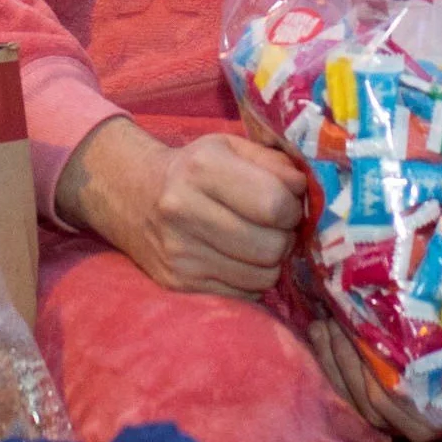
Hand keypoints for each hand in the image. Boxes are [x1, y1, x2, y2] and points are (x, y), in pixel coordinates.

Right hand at [56, 118, 304, 295]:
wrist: (132, 196)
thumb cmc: (195, 169)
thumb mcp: (231, 148)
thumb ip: (276, 164)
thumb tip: (309, 193)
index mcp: (202, 168)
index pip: (274, 204)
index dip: (292, 209)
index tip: (287, 204)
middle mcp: (183, 210)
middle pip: (271, 247)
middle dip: (285, 238)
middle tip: (275, 227)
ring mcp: (178, 253)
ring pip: (262, 277)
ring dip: (270, 262)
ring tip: (257, 241)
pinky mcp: (178, 283)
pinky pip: (244, 294)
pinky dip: (250, 279)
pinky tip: (236, 258)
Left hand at [302, 233, 441, 441]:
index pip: (436, 418)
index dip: (403, 399)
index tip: (378, 357)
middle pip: (394, 417)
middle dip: (361, 379)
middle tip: (342, 332)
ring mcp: (411, 403)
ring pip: (368, 408)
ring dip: (342, 369)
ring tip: (329, 325)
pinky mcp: (385, 390)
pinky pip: (353, 393)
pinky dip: (332, 365)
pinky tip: (321, 329)